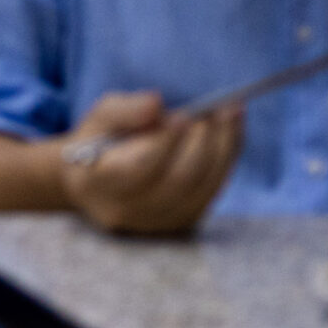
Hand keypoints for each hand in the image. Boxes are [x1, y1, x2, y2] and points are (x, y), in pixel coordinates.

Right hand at [59, 91, 242, 234]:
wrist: (98, 183)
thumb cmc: (98, 142)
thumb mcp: (98, 118)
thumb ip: (123, 111)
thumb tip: (155, 104)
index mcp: (97, 183)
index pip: (139, 168)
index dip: (165, 143)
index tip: (185, 115)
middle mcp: (127, 211)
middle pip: (177, 181)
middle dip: (202, 143)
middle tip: (217, 109)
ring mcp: (156, 222)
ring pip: (201, 189)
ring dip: (223, 149)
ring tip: (230, 113)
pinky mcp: (181, 223)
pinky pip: (211, 192)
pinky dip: (226, 160)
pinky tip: (231, 131)